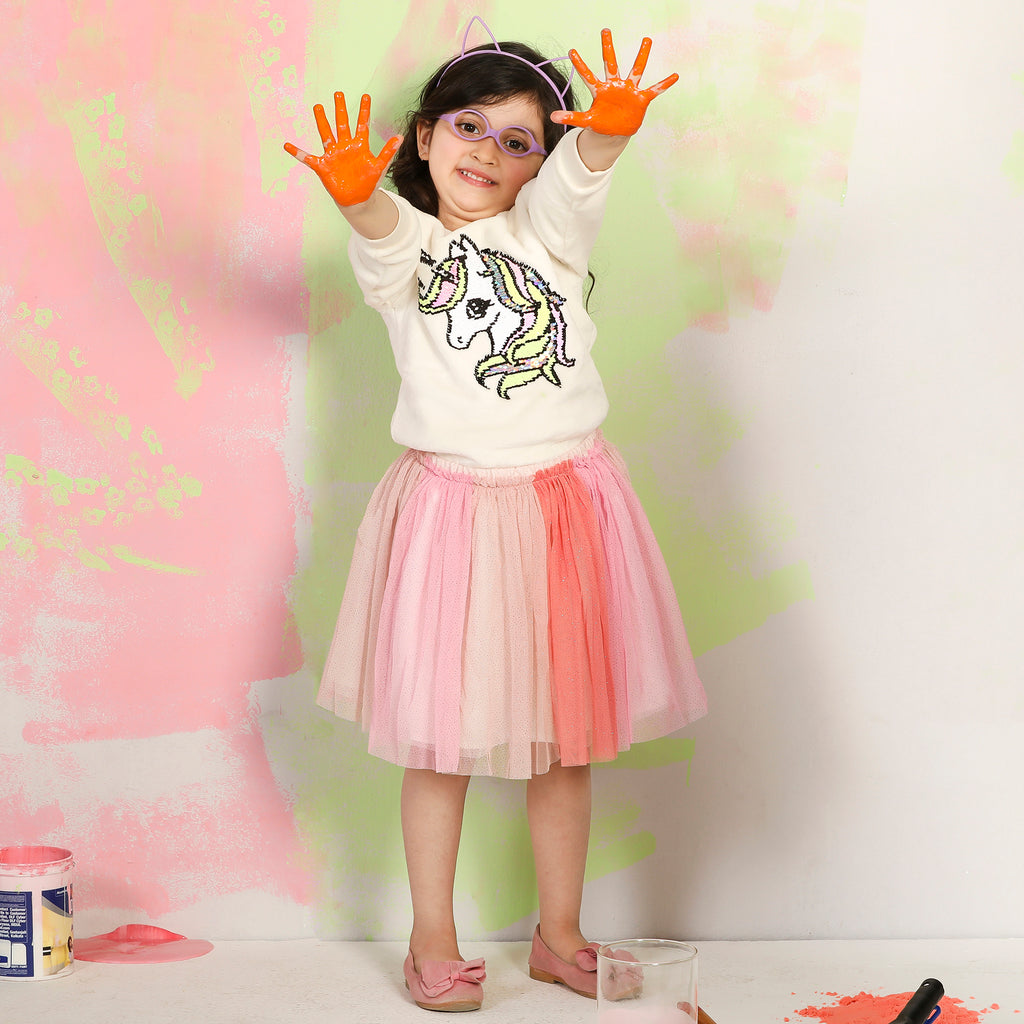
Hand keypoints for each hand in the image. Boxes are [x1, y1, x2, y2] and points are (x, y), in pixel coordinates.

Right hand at [284, 92, 400, 205]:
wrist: (358, 199)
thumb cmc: (368, 182)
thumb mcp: (379, 167)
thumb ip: (388, 152)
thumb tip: (399, 137)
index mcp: (359, 146)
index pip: (362, 125)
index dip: (364, 111)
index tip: (366, 96)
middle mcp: (345, 147)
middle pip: (342, 124)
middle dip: (340, 109)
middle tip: (338, 94)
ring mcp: (333, 155)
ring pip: (326, 134)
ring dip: (322, 121)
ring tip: (317, 107)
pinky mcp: (323, 167)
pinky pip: (308, 159)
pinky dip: (298, 153)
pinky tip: (287, 145)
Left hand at [552, 29, 677, 136]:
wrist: (616, 131)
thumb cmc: (602, 123)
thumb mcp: (586, 121)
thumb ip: (571, 117)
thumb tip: (552, 116)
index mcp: (600, 90)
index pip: (588, 75)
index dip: (580, 64)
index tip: (571, 51)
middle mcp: (615, 85)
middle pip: (610, 63)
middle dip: (608, 48)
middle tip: (605, 30)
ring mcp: (629, 90)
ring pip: (636, 70)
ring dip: (641, 56)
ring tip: (647, 40)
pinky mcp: (640, 99)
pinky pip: (654, 90)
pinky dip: (664, 84)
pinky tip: (675, 76)